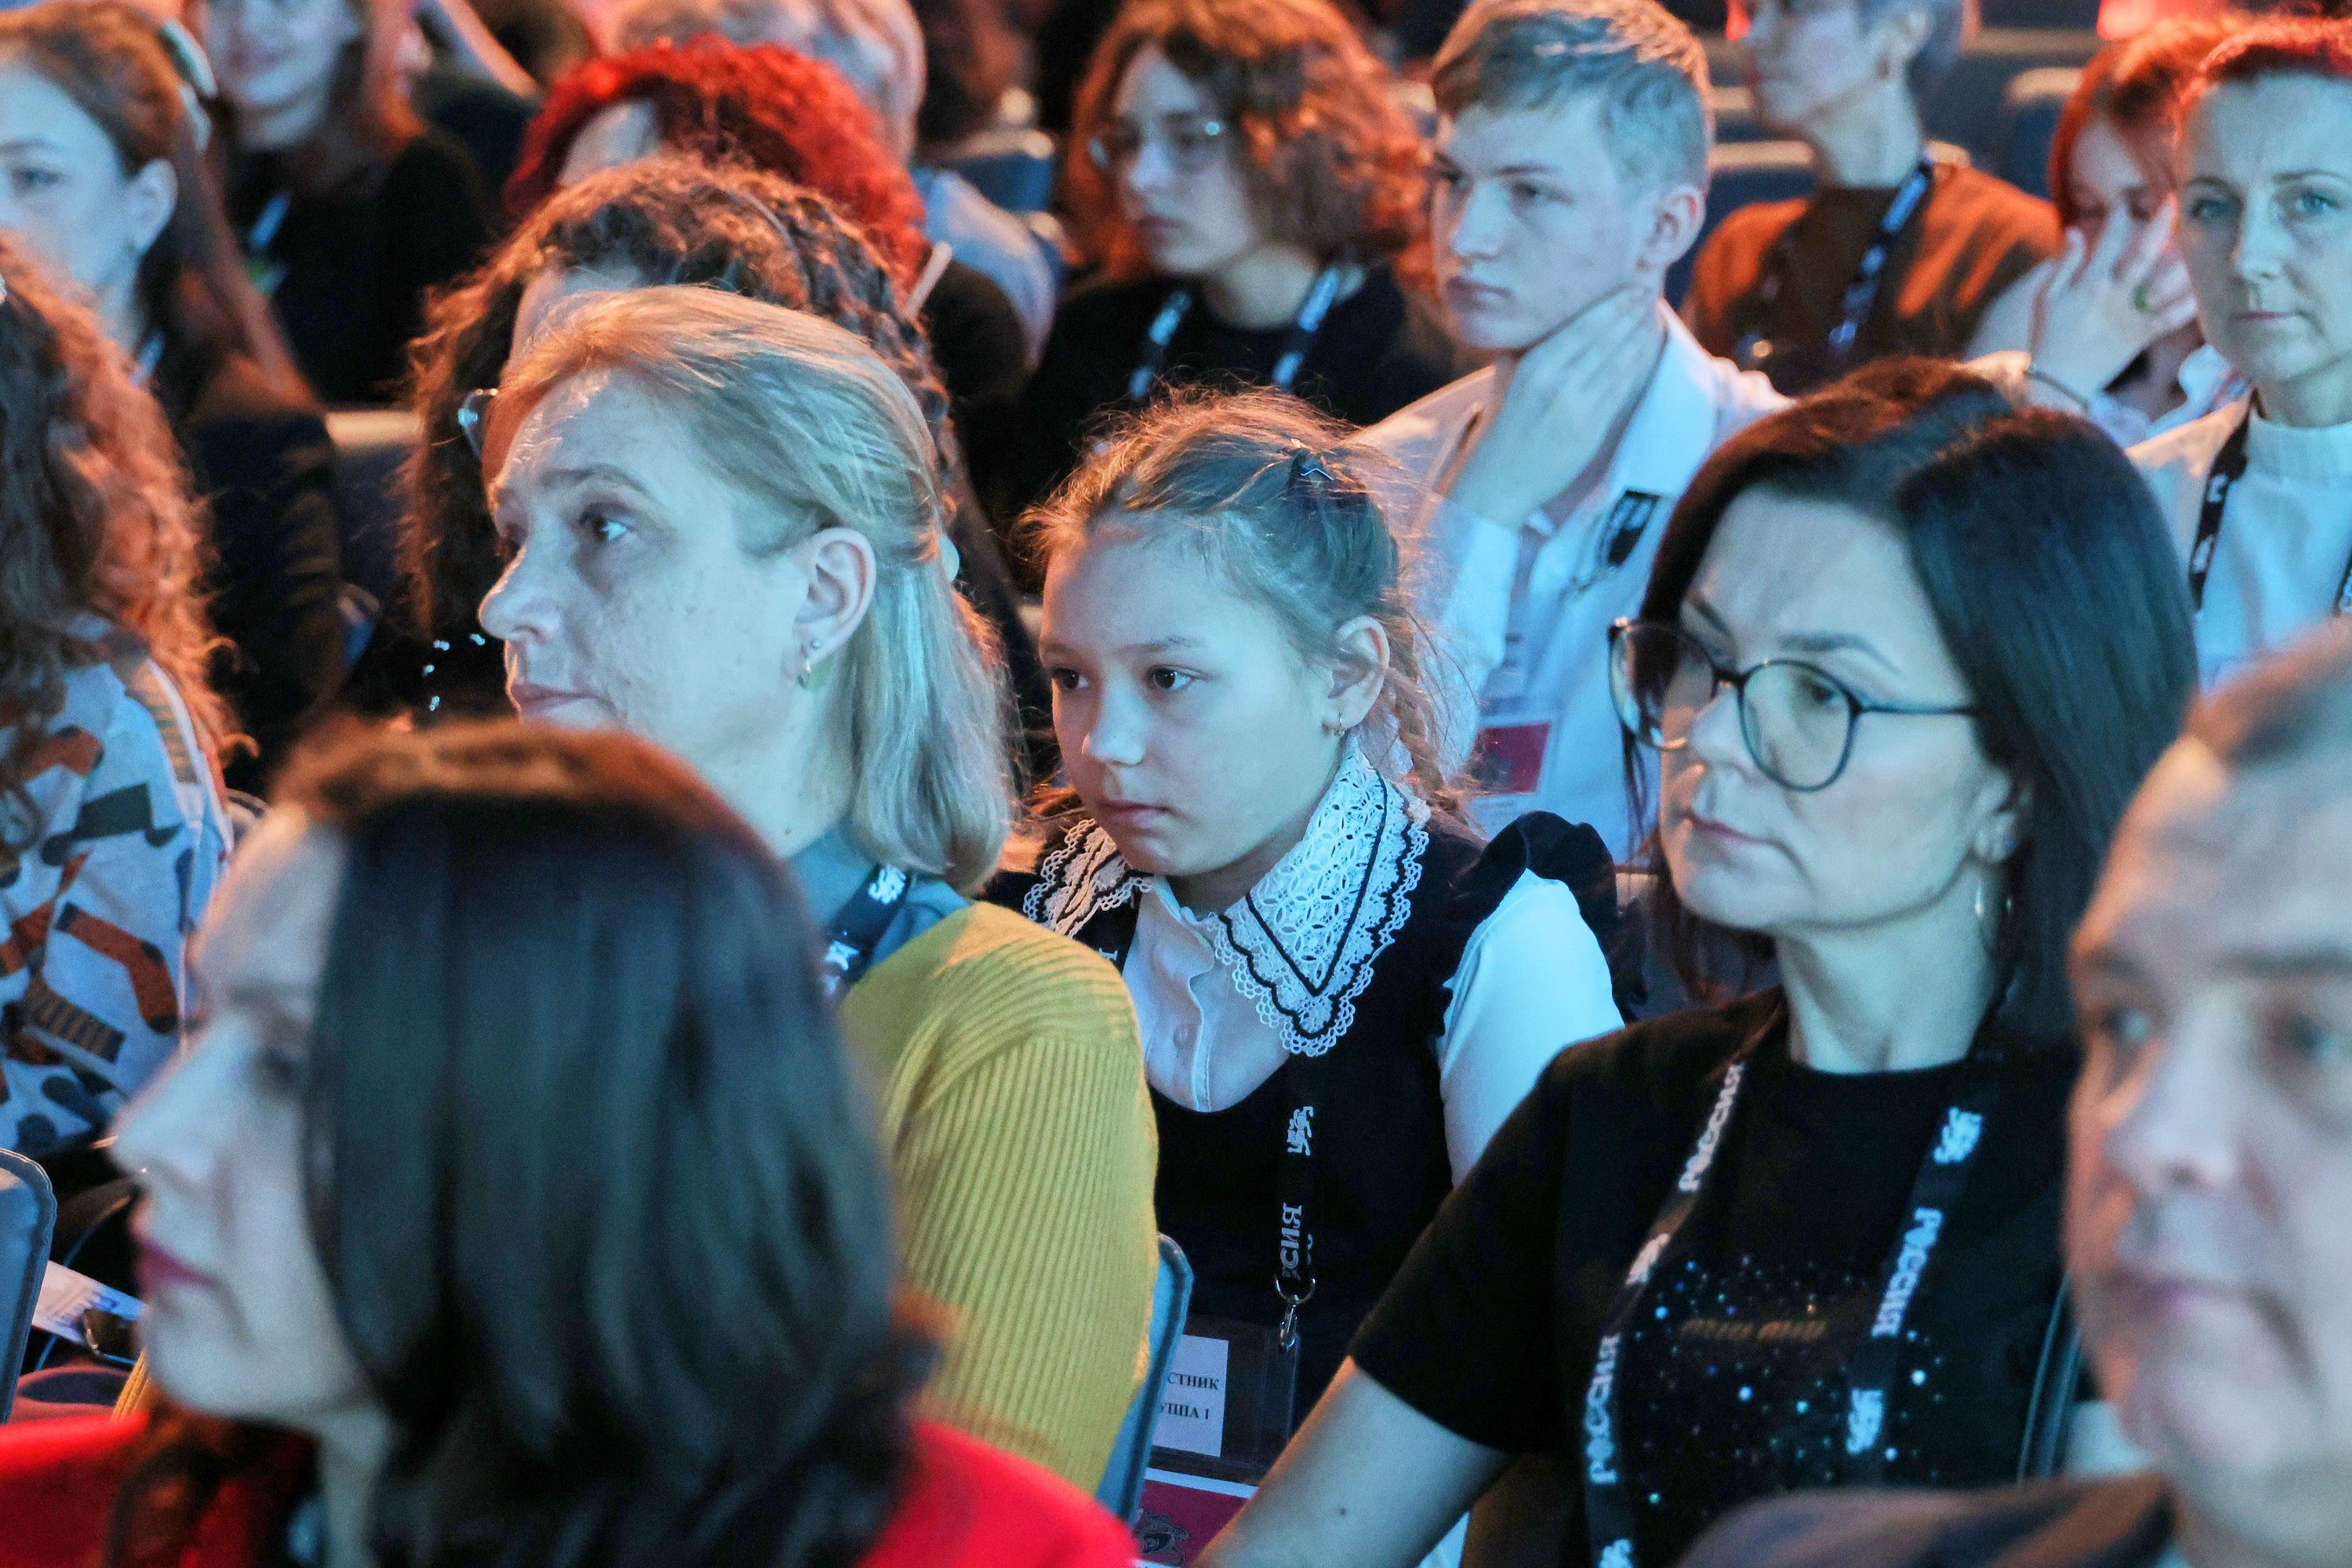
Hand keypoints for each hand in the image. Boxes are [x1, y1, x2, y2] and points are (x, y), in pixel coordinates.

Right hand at [1447, 287, 1664, 529]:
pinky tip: (1643, 349)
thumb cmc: (1502, 429)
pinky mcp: (1591, 429)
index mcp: (1534, 365)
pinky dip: (1635, 366)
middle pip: (1604, 339)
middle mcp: (1558, 382)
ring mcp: (1577, 406)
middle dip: (1629, 313)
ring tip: (1650, 314)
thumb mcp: (1506, 381)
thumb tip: (1538, 319)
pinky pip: (1619, 390)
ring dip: (1637, 335)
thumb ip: (1524, 350)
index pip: (1583, 326)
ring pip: (1617, 362)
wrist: (1497, 482)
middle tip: (1647, 290)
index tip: (1629, 286)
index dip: (1611, 305)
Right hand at [2028, 199, 2198, 403]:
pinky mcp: (2141, 337)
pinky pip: (2171, 318)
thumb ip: (2064, 264)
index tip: (2125, 202)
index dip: (2119, 218)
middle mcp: (2114, 296)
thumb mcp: (2046, 298)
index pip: (2108, 242)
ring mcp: (2131, 316)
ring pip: (2163, 284)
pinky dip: (2190, 303)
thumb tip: (2077, 231)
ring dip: (2183, 259)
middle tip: (2174, 200)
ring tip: (2199, 236)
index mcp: (2088, 284)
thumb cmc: (2048, 337)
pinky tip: (2207, 285)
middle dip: (2159, 224)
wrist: (2057, 383)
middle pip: (2143, 254)